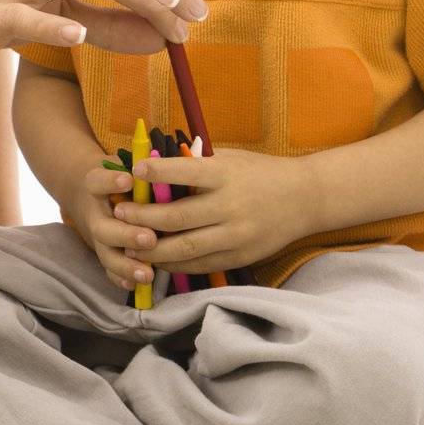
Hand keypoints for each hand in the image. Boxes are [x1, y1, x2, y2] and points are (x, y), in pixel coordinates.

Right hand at [64, 159, 161, 292]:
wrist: (93, 195)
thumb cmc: (122, 176)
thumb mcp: (127, 165)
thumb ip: (145, 167)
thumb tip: (176, 165)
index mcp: (96, 185)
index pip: (97, 182)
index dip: (110, 182)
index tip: (128, 181)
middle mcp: (95, 213)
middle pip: (103, 227)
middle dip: (126, 235)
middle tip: (149, 238)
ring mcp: (98, 237)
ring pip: (106, 254)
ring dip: (126, 265)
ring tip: (147, 273)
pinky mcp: (104, 253)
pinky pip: (109, 270)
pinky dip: (122, 279)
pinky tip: (138, 286)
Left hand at [110, 148, 313, 273]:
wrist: (305, 199)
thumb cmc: (261, 172)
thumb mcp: (231, 159)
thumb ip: (197, 165)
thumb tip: (154, 168)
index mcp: (226, 175)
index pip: (184, 172)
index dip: (155, 172)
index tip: (133, 171)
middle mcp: (230, 206)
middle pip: (176, 217)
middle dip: (142, 218)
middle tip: (119, 215)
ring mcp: (235, 236)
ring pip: (184, 249)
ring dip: (151, 249)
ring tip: (128, 244)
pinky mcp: (238, 257)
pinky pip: (199, 265)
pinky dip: (174, 264)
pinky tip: (156, 259)